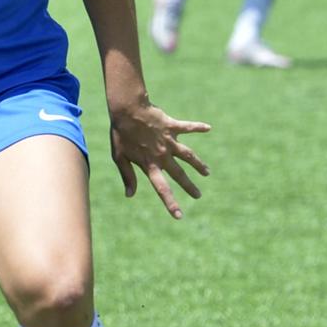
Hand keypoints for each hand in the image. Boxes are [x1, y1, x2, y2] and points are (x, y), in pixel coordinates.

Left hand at [108, 97, 210, 218]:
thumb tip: (130, 195)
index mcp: (149, 164)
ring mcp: (169, 141)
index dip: (171, 203)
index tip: (179, 215)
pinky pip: (188, 128)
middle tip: (198, 195)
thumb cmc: (120, 134)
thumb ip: (127, 176)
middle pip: (179, 174)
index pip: (162, 188)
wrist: (127, 110)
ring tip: (207, 172)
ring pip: (188, 155)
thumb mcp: (119, 157)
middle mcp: (162, 155)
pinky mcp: (172, 127)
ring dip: (198, 164)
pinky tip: (208, 128)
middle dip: (189, 186)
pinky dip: (198, 127)